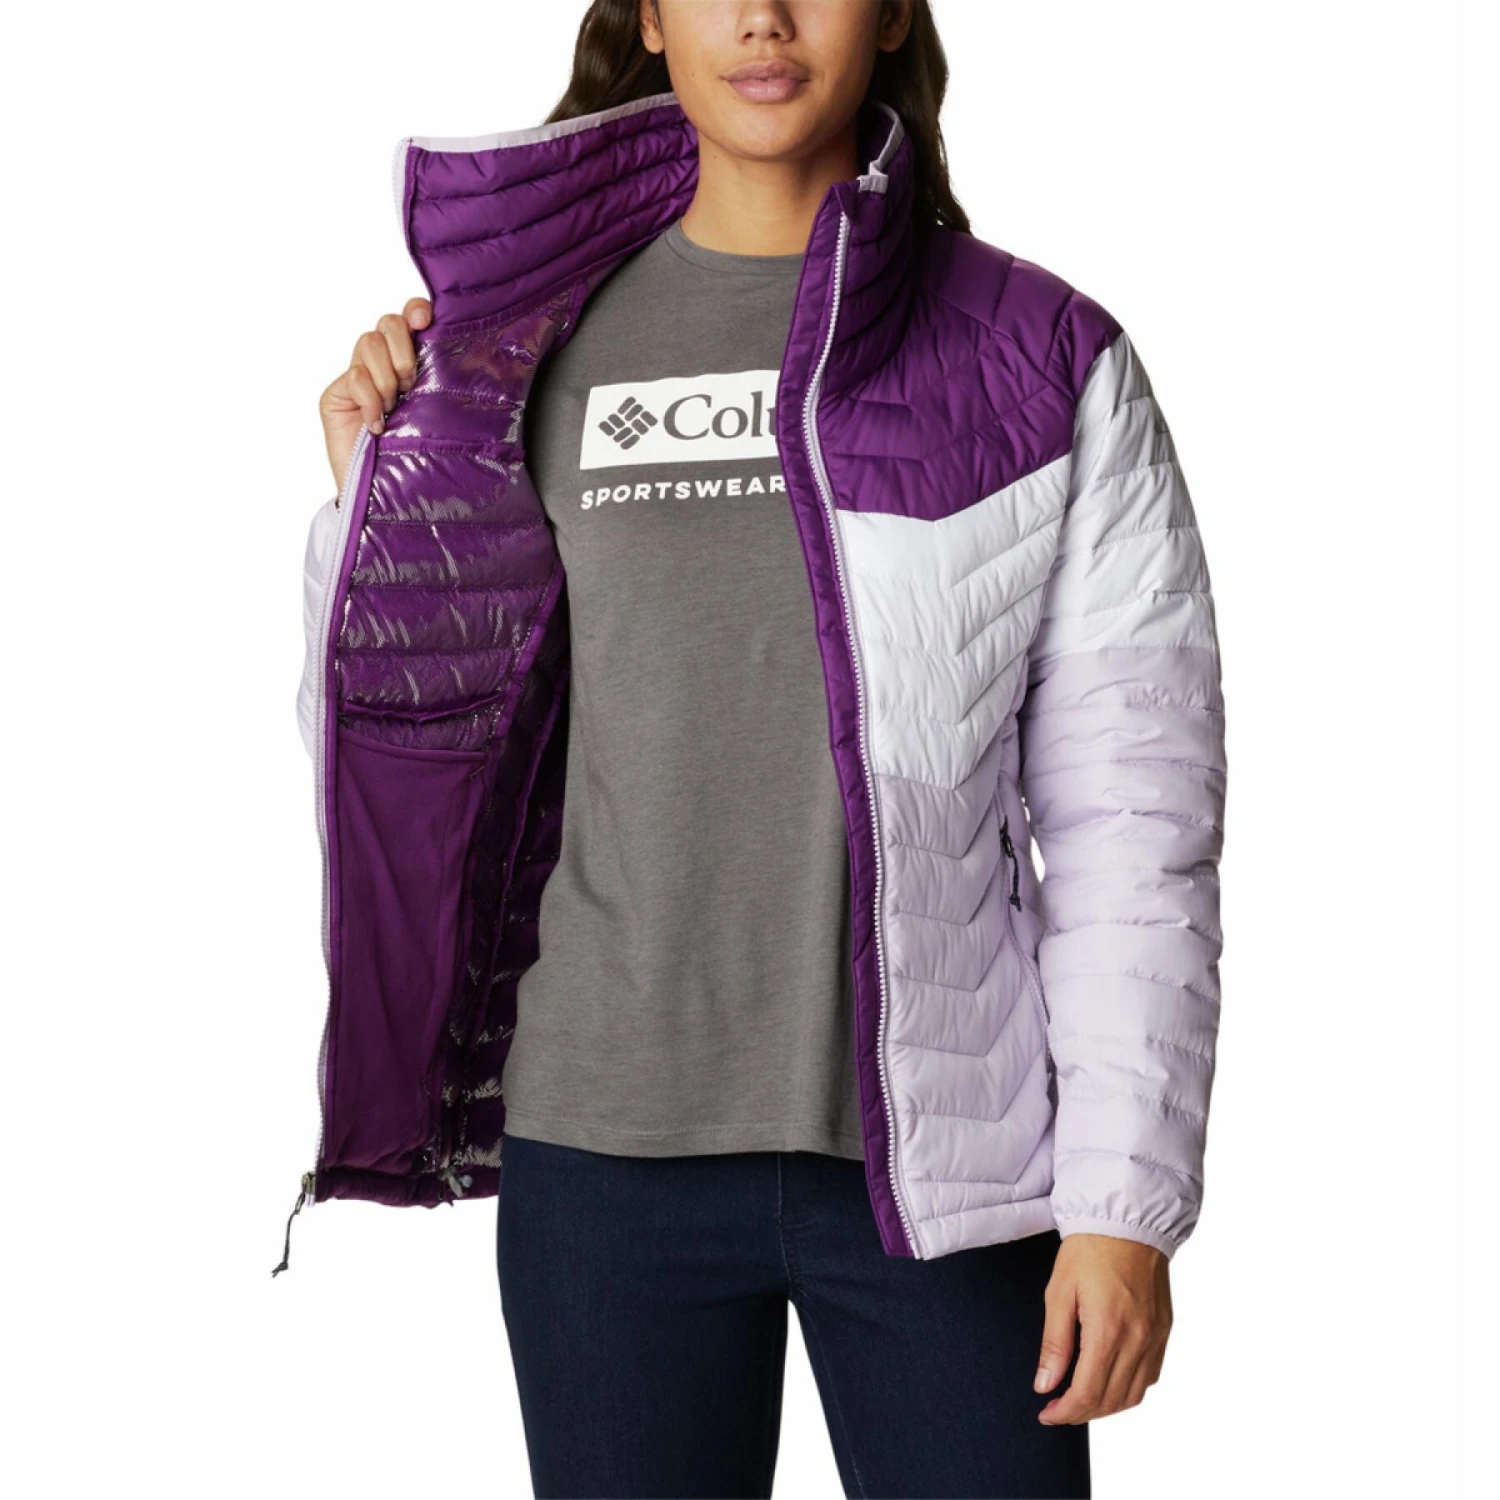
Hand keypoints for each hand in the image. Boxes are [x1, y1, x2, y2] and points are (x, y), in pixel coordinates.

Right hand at [318, 296, 432, 493]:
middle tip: (410, 383)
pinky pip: (353, 378)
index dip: (416, 310)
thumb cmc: (417, 457)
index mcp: (412, 362)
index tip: (426, 321)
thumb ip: (445, 383)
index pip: (410, 317)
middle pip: (387, 322)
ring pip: (368, 343)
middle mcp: (384, 364)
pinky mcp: (336, 396)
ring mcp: (357, 378)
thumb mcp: (439, 414)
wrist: (386, 496)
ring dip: (386, 375)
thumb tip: (482, 357)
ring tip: (394, 407)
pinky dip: (369, 401)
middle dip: (402, 348)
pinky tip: (378, 424)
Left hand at [1034, 1233, 1171, 1423]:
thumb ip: (1054, 1343)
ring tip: (1080, 1399)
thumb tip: (1045, 1385)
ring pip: (1134, 1395)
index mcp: (1108, 1329)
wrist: (1126, 1221)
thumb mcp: (1058, 1292)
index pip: (1088, 1393)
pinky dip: (1129, 1389)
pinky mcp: (1165, 1330)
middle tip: (1057, 1409)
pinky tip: (1109, 1380)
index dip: (1065, 1412)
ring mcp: (1156, 1337)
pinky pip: (1150, 1376)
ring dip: (1106, 1406)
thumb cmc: (1088, 1250)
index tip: (1047, 1414)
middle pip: (1111, 1400)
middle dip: (1081, 1413)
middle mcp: (1138, 1339)